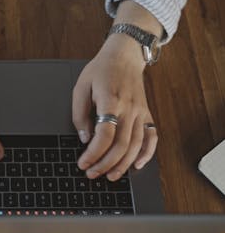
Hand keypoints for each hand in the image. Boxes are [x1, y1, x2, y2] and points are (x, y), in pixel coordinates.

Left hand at [72, 33, 157, 180]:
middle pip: (121, 145)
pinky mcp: (146, 113)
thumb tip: (84, 138)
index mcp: (110, 100)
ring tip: (110, 176)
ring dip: (123, 164)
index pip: (105, 134)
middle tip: (92, 174)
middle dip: (105, 164)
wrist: (124, 55)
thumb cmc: (101, 70)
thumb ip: (80, 114)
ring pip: (136, 145)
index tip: (83, 163)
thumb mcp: (81, 87)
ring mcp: (140, 112)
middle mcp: (129, 108)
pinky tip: (137, 165)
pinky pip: (152, 136)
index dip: (94, 153)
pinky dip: (147, 153)